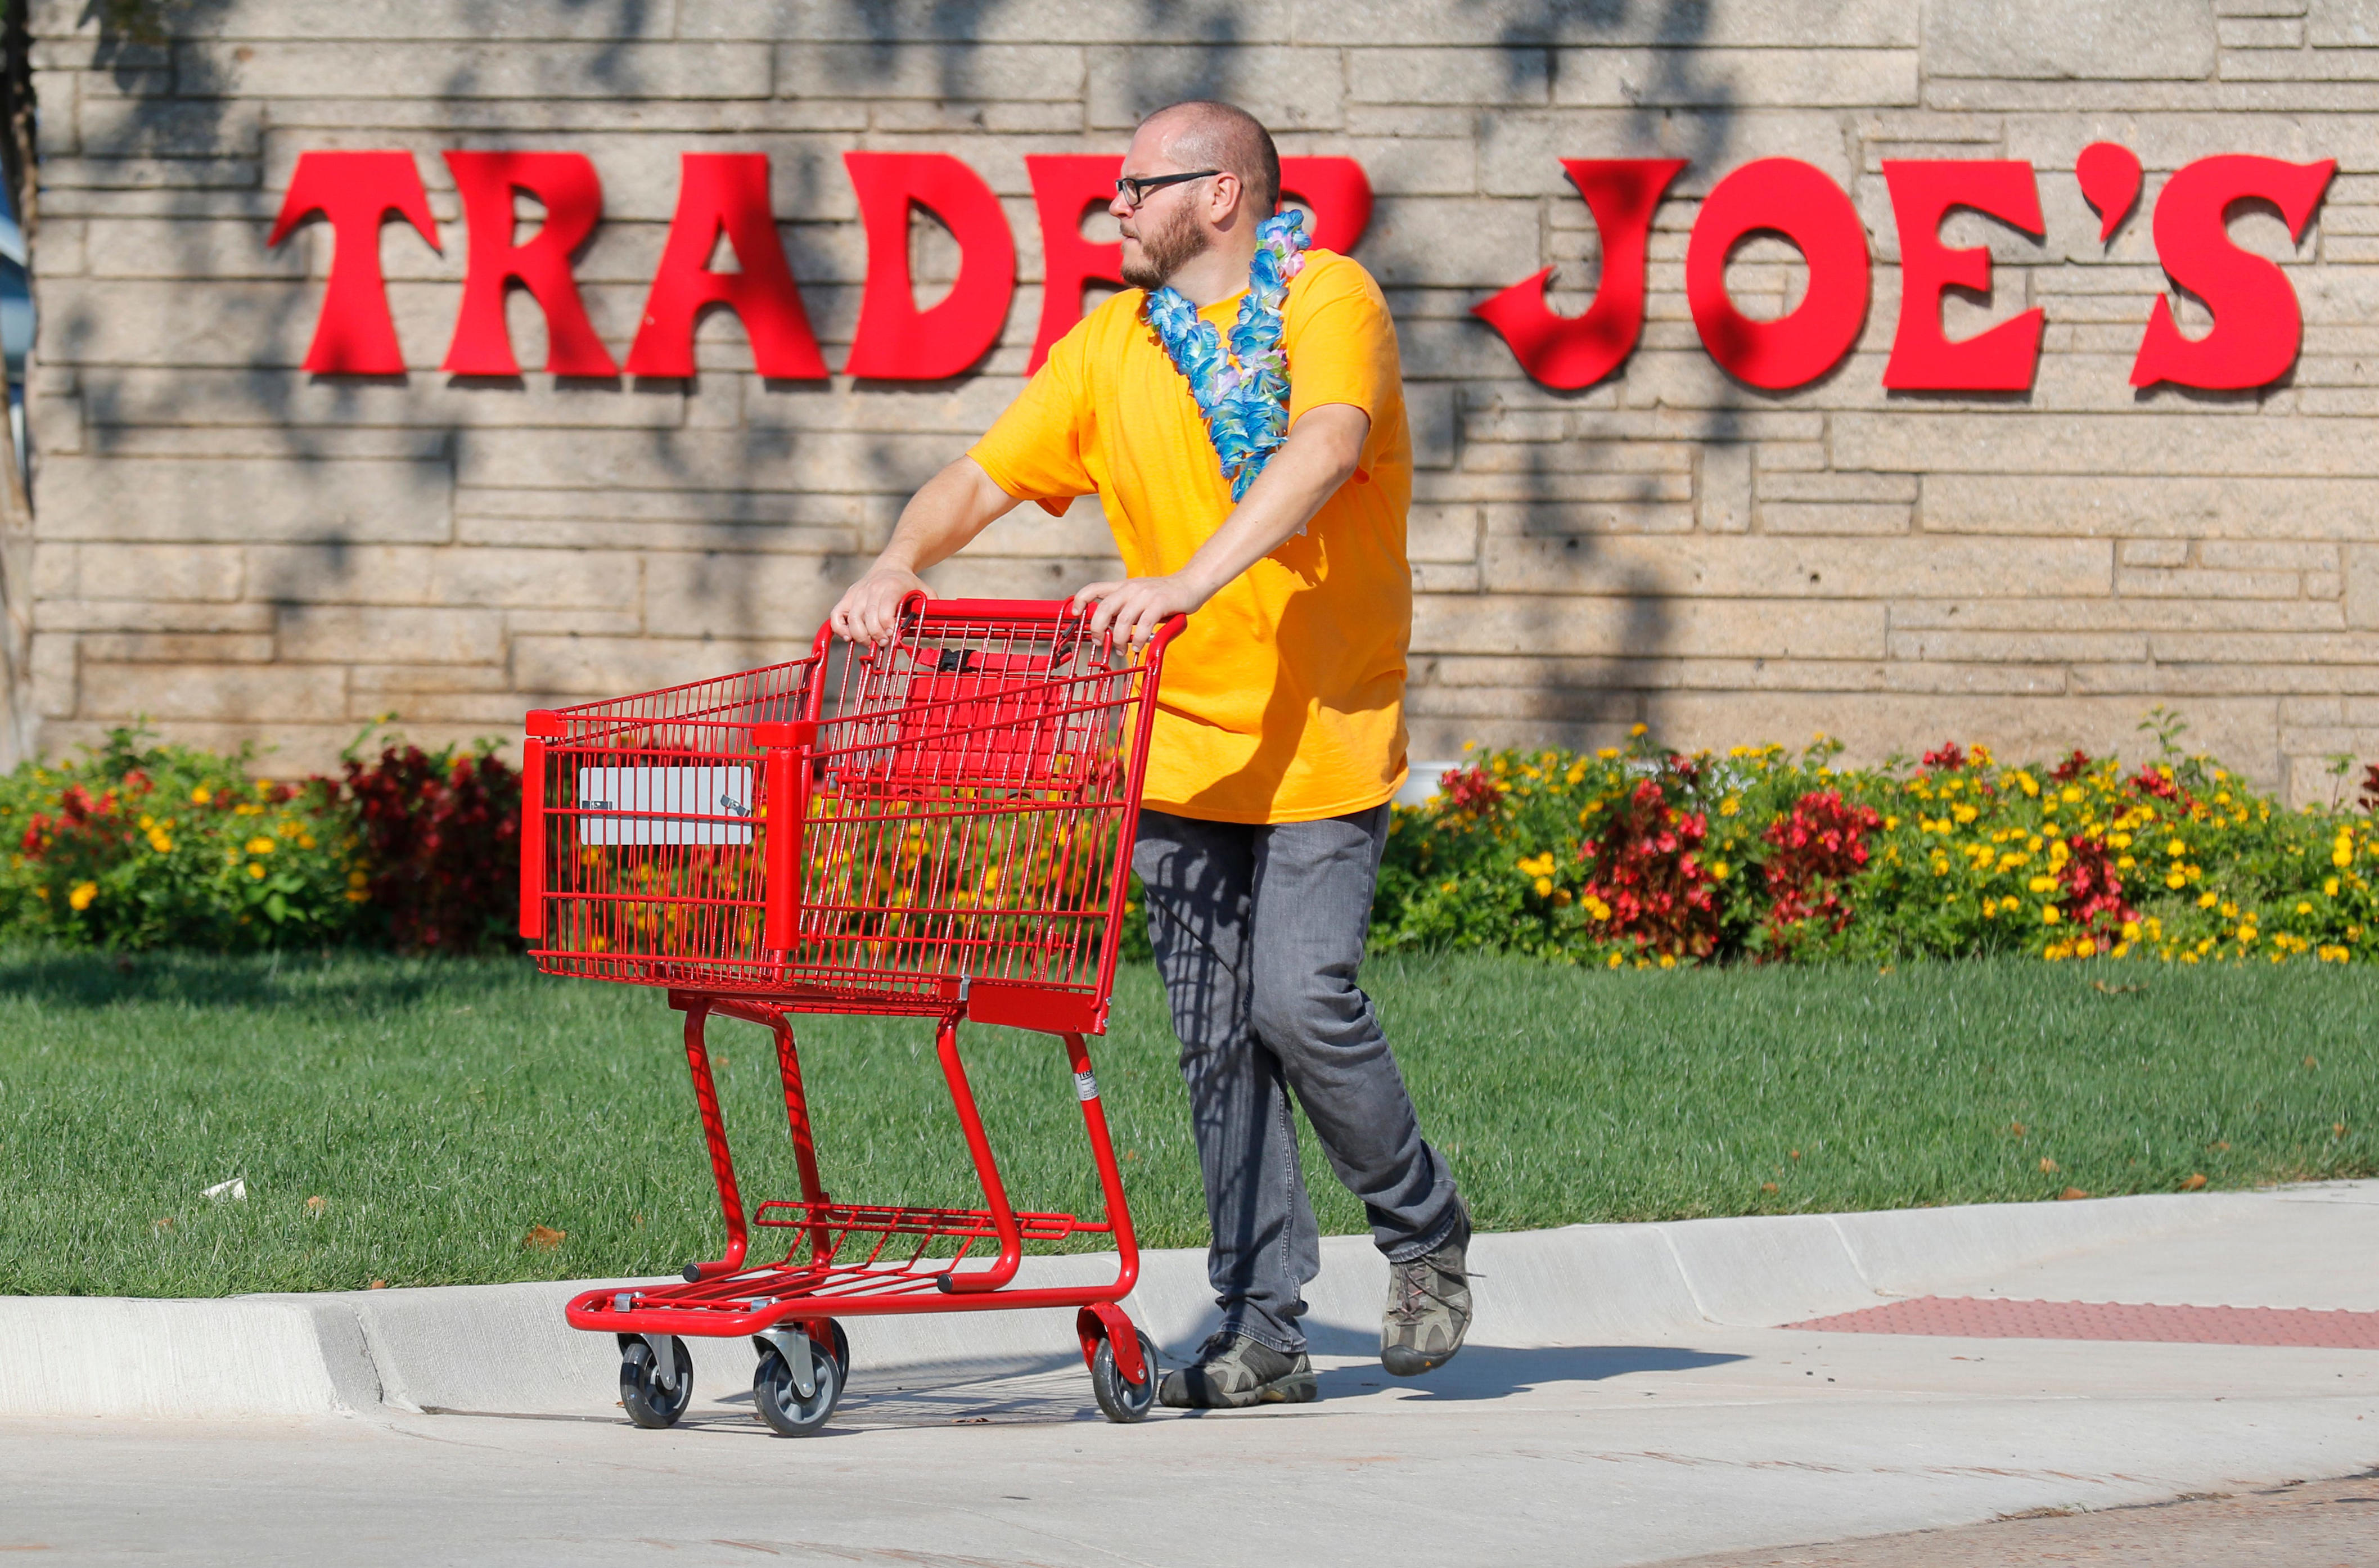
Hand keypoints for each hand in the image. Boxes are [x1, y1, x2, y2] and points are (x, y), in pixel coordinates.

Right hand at [829, 564, 927, 643]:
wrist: (891, 565)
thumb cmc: (909, 584)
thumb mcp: (925, 592)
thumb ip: (931, 609)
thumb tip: (932, 633)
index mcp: (892, 586)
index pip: (885, 609)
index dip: (887, 627)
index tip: (893, 637)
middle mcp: (871, 588)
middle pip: (868, 617)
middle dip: (876, 635)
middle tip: (884, 643)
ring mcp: (857, 593)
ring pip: (852, 618)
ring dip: (860, 635)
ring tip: (871, 643)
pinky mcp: (847, 597)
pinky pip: (836, 615)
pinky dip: (840, 628)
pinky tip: (849, 638)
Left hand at [1070, 572, 1205, 648]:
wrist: (1190, 584)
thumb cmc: (1163, 595)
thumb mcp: (1139, 596)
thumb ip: (1124, 607)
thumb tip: (1108, 627)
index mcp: (1123, 586)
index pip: (1094, 588)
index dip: (1080, 600)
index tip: (1076, 614)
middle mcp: (1131, 588)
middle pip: (1104, 608)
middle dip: (1097, 629)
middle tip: (1099, 641)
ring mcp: (1145, 595)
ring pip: (1123, 620)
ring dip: (1118, 639)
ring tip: (1120, 649)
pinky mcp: (1160, 603)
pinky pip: (1143, 625)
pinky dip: (1138, 639)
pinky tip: (1138, 646)